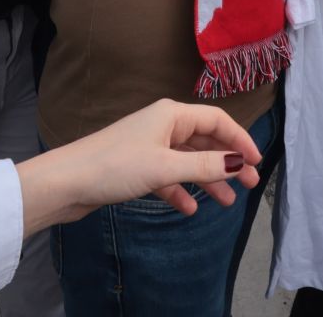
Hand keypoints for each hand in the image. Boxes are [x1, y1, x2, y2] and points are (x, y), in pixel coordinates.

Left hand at [17, 99, 263, 233]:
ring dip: (207, 180)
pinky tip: (188, 209)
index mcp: (171, 114)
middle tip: (248, 184)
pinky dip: (180, 190)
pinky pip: (168, 176)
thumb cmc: (115, 166)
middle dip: (227, 162)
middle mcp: (162, 125)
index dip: (239, 139)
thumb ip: (204, 166)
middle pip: (204, 141)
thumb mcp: (165, 167)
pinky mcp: (136, 167)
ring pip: (187, 161)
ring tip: (225, 202)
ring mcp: (148, 146)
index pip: (217, 120)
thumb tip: (237, 163)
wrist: (66, 182)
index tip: (256, 162)